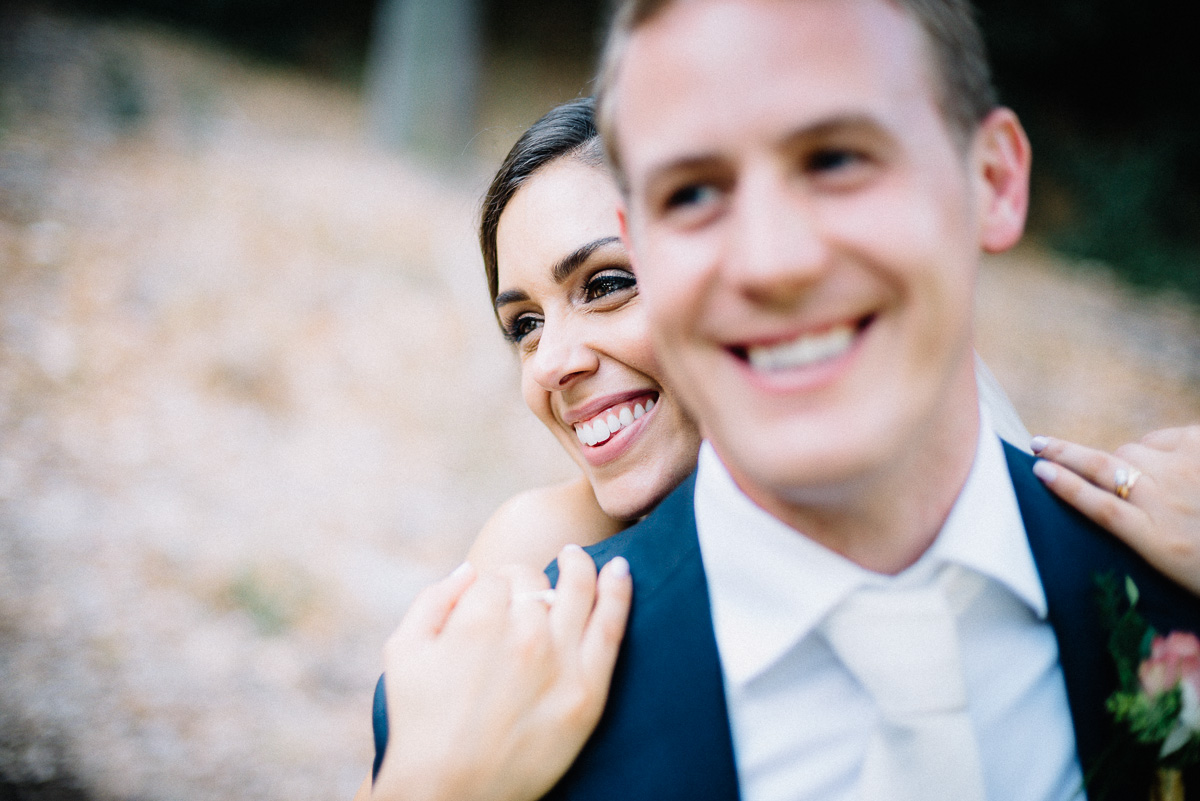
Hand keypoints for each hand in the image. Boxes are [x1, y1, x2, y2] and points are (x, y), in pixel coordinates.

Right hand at [372, 545, 631, 800]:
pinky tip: (621, 570)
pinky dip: (619, 591)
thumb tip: (471, 569)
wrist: (451, 793)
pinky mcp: (587, 691)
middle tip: (520, 595)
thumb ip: (434, 599)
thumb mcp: (403, 651)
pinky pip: (611, 627)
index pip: (496, 577)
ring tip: (576, 556)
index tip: (491, 599)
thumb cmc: (420, 723)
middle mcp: (524, 632)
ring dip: (579, 565)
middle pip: (534, 581)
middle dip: (524, 582)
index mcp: (478, 618)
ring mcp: (561, 661)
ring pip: (579, 589)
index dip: (492, 585)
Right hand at [1031, 425, 1199, 595]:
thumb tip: (1111, 502)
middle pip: (1102, 468)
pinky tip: (1169, 461)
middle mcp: (1165, 502)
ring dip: (1126, 458)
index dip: (1064, 486)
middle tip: (1039, 444)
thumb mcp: (1177, 566)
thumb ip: (1145, 536)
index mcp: (1157, 540)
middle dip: (1065, 453)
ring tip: (1137, 475)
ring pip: (1132, 450)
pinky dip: (1158, 445)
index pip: (1096, 505)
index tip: (1037, 470)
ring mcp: (1186, 471)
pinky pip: (1164, 437)